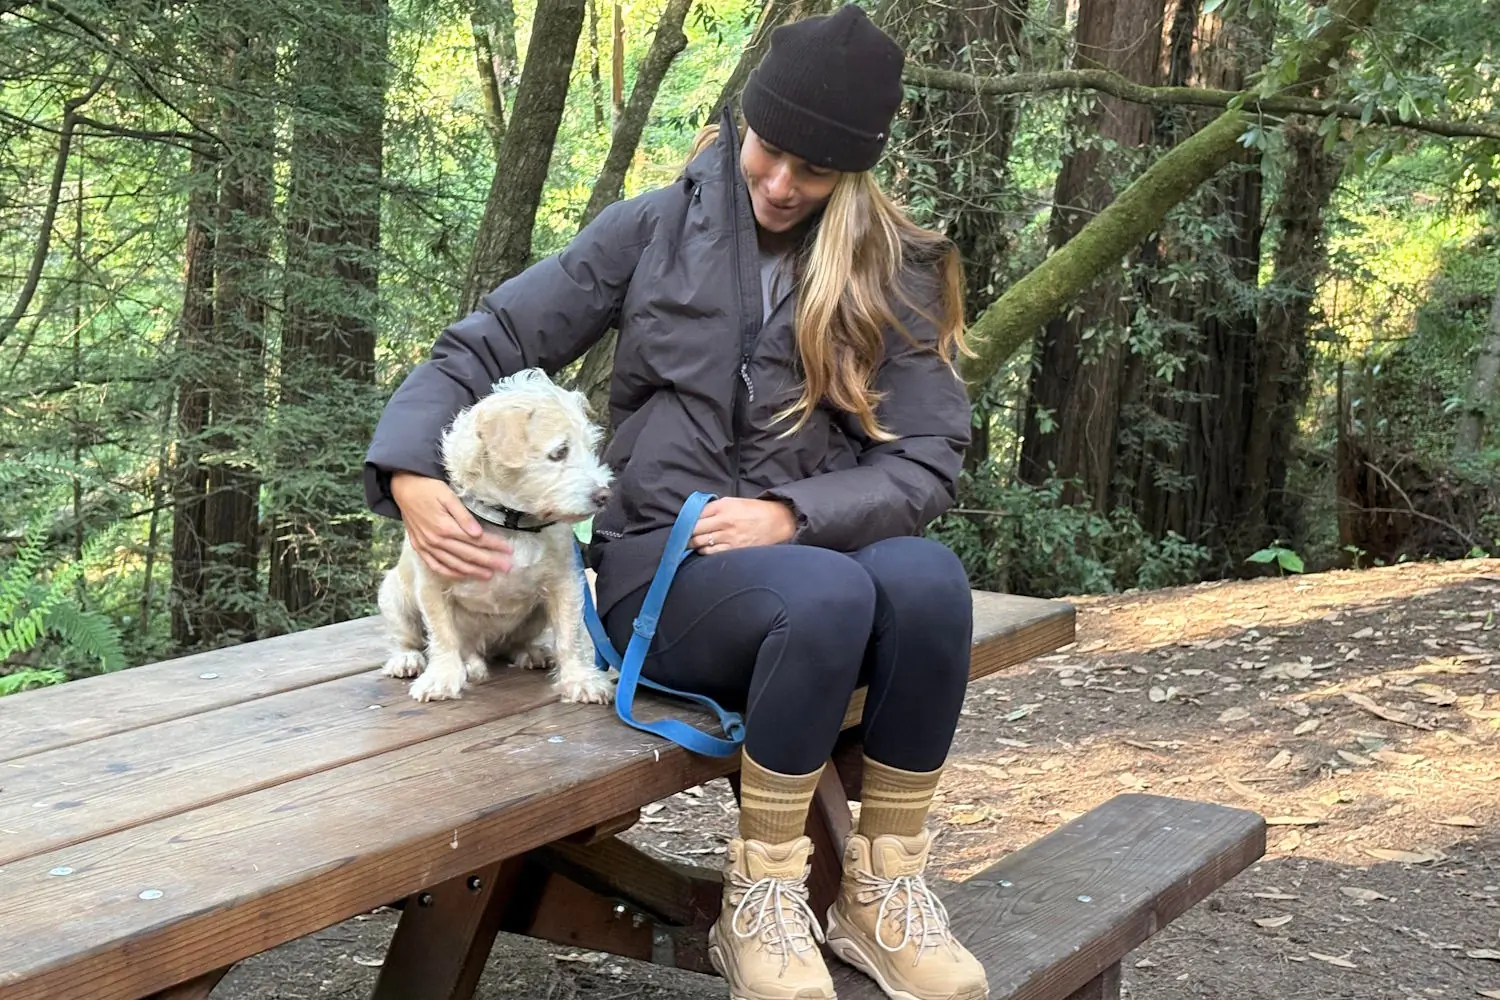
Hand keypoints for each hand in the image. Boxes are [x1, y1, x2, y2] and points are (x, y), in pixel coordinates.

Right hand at [389, 472, 512, 579]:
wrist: (403, 487)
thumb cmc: (428, 488)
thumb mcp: (448, 495)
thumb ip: (463, 516)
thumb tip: (478, 533)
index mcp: (445, 527)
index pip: (476, 541)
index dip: (493, 546)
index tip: (508, 551)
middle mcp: (436, 540)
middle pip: (468, 555)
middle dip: (489, 562)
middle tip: (506, 567)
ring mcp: (426, 546)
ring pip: (453, 564)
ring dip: (472, 571)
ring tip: (489, 575)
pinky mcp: (419, 548)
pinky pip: (436, 566)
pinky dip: (450, 573)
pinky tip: (462, 575)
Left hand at [690, 498, 796, 553]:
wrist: (778, 522)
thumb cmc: (755, 511)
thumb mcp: (734, 502)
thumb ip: (715, 508)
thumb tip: (695, 516)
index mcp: (723, 506)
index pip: (696, 514)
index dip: (686, 520)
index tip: (683, 524)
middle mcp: (725, 521)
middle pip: (694, 530)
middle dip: (686, 533)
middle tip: (682, 536)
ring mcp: (729, 537)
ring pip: (700, 543)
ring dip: (693, 544)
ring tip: (692, 543)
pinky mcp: (735, 549)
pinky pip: (711, 553)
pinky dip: (705, 552)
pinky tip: (705, 549)